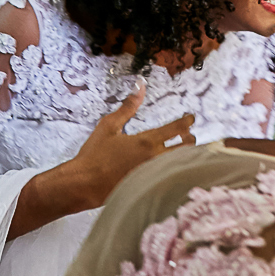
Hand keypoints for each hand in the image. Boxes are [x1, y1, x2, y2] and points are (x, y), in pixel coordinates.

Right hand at [66, 80, 195, 208]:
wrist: (84, 184)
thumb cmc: (95, 154)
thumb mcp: (109, 126)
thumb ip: (127, 107)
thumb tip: (140, 88)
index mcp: (147, 142)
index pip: (176, 129)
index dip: (187, 121)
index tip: (190, 118)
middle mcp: (154, 159)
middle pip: (185, 149)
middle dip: (189, 140)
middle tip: (187, 135)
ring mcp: (153, 175)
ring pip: (178, 163)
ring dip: (183, 155)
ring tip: (180, 149)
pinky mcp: (148, 187)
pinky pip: (168, 176)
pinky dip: (172, 169)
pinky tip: (168, 167)